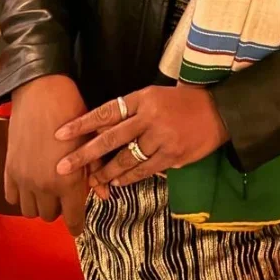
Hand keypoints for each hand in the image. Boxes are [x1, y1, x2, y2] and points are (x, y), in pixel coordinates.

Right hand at [4, 74, 91, 234]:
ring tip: (47, 187)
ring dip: (39, 203)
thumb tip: (103, 196)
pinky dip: (21, 194)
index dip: (77, 224)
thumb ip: (95, 171)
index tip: (78, 222)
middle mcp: (44, 187)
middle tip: (64, 193)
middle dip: (59, 209)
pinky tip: (29, 181)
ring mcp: (24, 180)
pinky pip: (11, 197)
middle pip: (50, 217)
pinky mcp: (8, 170)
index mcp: (69, 182)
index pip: (73, 220)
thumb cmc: (73, 112)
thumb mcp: (91, 140)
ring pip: (30, 211)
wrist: (42, 92)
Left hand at [55, 86, 228, 188]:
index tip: (61, 134)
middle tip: (63, 166)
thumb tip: (99, 129)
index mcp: (143, 98)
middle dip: (85, 154)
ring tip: (91, 180)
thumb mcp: (155, 97)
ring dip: (105, 172)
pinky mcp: (172, 155)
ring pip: (125, 159)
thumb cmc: (182, 102)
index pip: (106, 111)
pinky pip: (144, 170)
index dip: (82, 123)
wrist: (218, 112)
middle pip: (110, 138)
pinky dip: (128, 177)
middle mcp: (149, 116)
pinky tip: (116, 182)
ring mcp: (161, 138)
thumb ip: (130, 112)